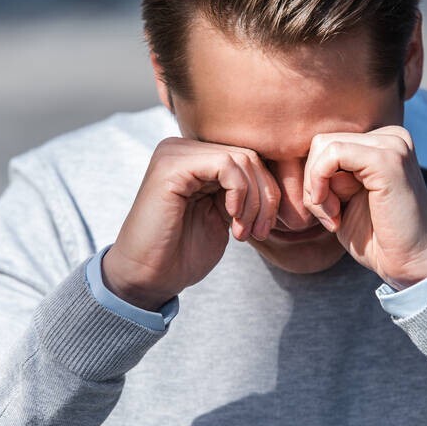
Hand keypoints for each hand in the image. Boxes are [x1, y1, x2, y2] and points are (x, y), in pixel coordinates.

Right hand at [103, 138, 278, 309]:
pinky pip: (225, 165)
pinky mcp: (171, 166)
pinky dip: (240, 193)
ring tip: (244, 232)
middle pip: (249, 156)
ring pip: (242, 159)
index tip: (265, 228)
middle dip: (265, 198)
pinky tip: (232, 220)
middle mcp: (182, 148)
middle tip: (258, 232)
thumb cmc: (183, 252)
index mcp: (195, 158)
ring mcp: (175, 153)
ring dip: (254, 201)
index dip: (268, 192)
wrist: (148, 277)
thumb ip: (242, 191)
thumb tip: (279, 175)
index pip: (249, 159)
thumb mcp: (223, 215)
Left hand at [304, 126, 426, 288]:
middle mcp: (391, 136)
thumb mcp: (344, 198)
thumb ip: (328, 173)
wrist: (412, 265)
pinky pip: (332, 154)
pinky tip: (335, 214)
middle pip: (321, 142)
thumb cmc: (377, 238)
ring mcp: (392, 144)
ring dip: (316, 188)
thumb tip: (295, 155)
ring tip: (334, 217)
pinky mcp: (387, 159)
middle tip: (329, 216)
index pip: (327, 144)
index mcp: (383, 142)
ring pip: (324, 147)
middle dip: (312, 182)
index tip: (328, 213)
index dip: (315, 179)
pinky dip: (321, 185)